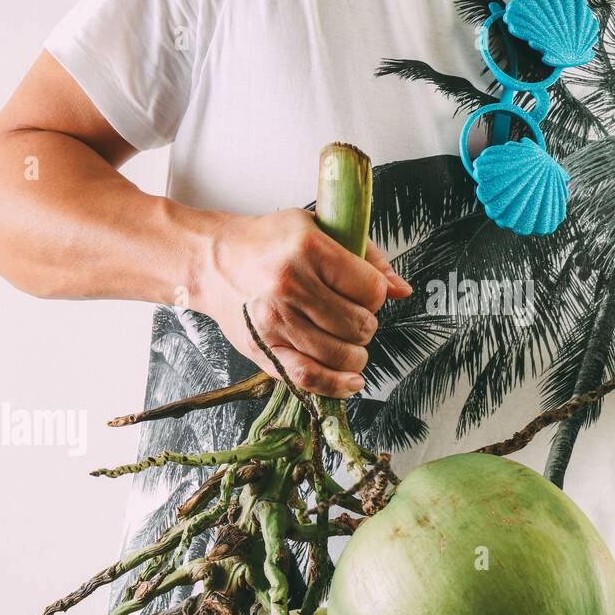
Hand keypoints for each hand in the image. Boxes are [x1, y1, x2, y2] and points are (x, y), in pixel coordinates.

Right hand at [196, 209, 412, 397]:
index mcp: (309, 250)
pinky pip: (308, 377)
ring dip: (355, 356)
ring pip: (340, 355)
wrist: (213, 262)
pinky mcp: (263, 348)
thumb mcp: (317, 229)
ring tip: (350, 346)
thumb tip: (402, 290)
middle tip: (353, 319)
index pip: (370, 290)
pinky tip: (350, 381)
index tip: (364, 294)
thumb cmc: (266, 243)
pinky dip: (335, 385)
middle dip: (365, 326)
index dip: (376, 296)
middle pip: (359, 325)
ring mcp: (275, 322)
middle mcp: (291, 287)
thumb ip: (365, 256)